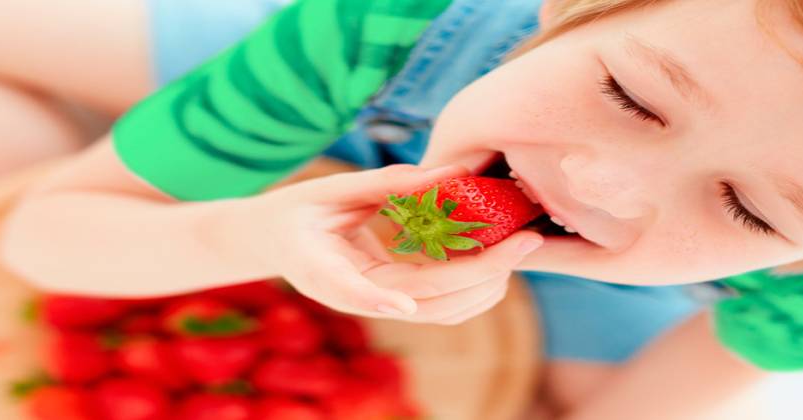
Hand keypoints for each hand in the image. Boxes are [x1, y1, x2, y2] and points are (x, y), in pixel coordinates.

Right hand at [235, 164, 543, 323]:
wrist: (275, 241)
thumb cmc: (298, 211)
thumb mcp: (330, 191)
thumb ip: (388, 183)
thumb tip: (449, 171)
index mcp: (331, 277)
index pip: (365, 292)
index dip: (385, 298)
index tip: (406, 304)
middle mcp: (362, 299)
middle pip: (429, 301)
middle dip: (485, 274)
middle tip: (528, 239)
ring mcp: (382, 305)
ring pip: (445, 311)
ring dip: (488, 285)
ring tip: (521, 246)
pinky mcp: (398, 300)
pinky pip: (445, 305)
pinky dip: (476, 286)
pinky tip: (499, 257)